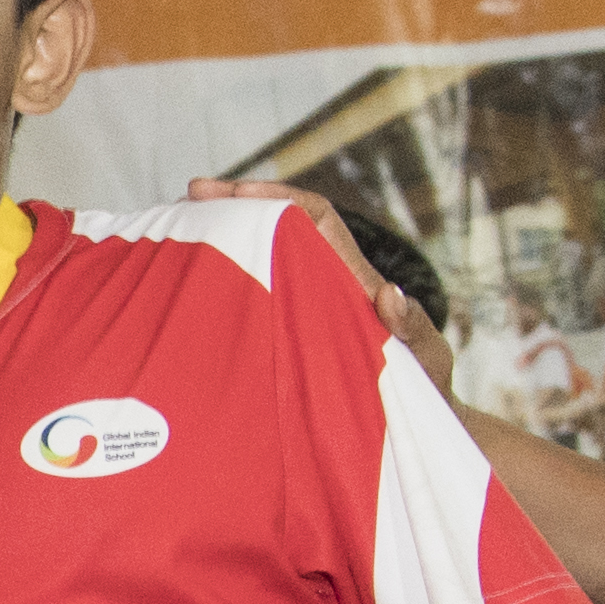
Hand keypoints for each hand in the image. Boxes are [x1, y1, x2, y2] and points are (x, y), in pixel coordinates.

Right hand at [188, 175, 450, 393]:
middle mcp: (329, 281)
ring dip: (224, 237)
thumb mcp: (425, 354)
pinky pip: (256, 296)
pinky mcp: (291, 331)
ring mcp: (307, 304)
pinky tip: (189, 285)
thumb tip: (390, 292)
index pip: (316, 219)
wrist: (424, 412)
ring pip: (263, 257)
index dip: (278, 198)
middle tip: (188, 198)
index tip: (236, 191)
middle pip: (280, 226)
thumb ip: (410, 325)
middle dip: (235, 204)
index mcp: (355, 278)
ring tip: (175, 232)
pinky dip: (225, 280)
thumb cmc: (428, 384)